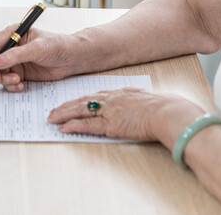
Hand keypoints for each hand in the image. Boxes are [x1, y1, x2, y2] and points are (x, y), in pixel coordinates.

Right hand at [0, 26, 77, 91]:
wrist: (73, 59)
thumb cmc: (58, 46)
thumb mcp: (37, 48)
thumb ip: (16, 55)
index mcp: (13, 35)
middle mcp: (11, 48)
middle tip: (1, 80)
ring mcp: (16, 62)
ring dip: (4, 80)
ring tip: (18, 82)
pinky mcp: (21, 73)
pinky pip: (9, 82)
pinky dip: (11, 86)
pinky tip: (21, 86)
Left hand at [47, 88, 202, 143]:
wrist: (168, 113)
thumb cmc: (164, 107)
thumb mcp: (147, 98)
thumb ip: (136, 101)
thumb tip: (134, 105)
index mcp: (120, 92)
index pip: (94, 96)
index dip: (80, 100)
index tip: (70, 102)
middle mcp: (112, 99)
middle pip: (83, 101)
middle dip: (66, 106)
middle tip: (53, 110)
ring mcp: (110, 111)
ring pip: (80, 111)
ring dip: (64, 114)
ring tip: (51, 118)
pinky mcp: (111, 125)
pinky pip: (87, 125)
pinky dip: (73, 126)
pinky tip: (63, 128)